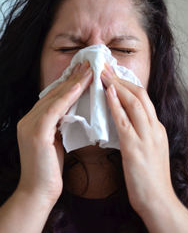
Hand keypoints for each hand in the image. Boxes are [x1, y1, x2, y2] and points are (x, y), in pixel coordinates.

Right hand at [16, 61, 92, 205]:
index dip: (70, 82)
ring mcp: (30, 125)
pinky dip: (68, 96)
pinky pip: (54, 109)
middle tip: (89, 63)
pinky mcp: (36, 133)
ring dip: (74, 82)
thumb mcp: (55, 140)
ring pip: (55, 97)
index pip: (54, 96)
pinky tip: (80, 85)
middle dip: (73, 77)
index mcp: (33, 120)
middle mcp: (29, 118)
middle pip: (55, 93)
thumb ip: (59, 123)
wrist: (38, 193)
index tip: (84, 70)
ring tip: (89, 69)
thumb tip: (73, 109)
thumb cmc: (49, 169)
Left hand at [101, 64, 174, 216]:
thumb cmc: (150, 178)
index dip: (128, 84)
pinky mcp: (136, 148)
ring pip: (135, 103)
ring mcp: (147, 137)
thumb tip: (124, 120)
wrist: (158, 200)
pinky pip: (125, 121)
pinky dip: (116, 105)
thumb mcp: (149, 149)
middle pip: (140, 95)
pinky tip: (108, 93)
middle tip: (107, 66)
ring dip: (118, 86)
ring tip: (104, 73)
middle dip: (123, 79)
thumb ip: (140, 133)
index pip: (144, 98)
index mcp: (157, 128)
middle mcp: (154, 128)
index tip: (115, 74)